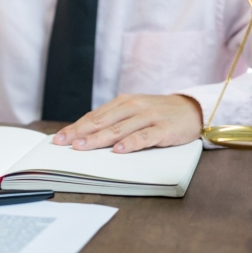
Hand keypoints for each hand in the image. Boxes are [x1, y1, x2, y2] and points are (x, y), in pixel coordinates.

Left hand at [52, 94, 202, 152]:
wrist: (193, 109)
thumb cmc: (158, 113)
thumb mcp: (134, 112)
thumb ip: (114, 121)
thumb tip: (85, 135)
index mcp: (123, 102)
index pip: (94, 116)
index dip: (75, 127)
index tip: (58, 139)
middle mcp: (133, 107)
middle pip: (102, 122)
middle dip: (80, 133)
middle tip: (63, 143)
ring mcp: (149, 117)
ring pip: (119, 129)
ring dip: (99, 138)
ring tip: (82, 146)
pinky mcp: (164, 129)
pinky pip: (145, 136)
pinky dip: (131, 143)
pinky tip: (118, 150)